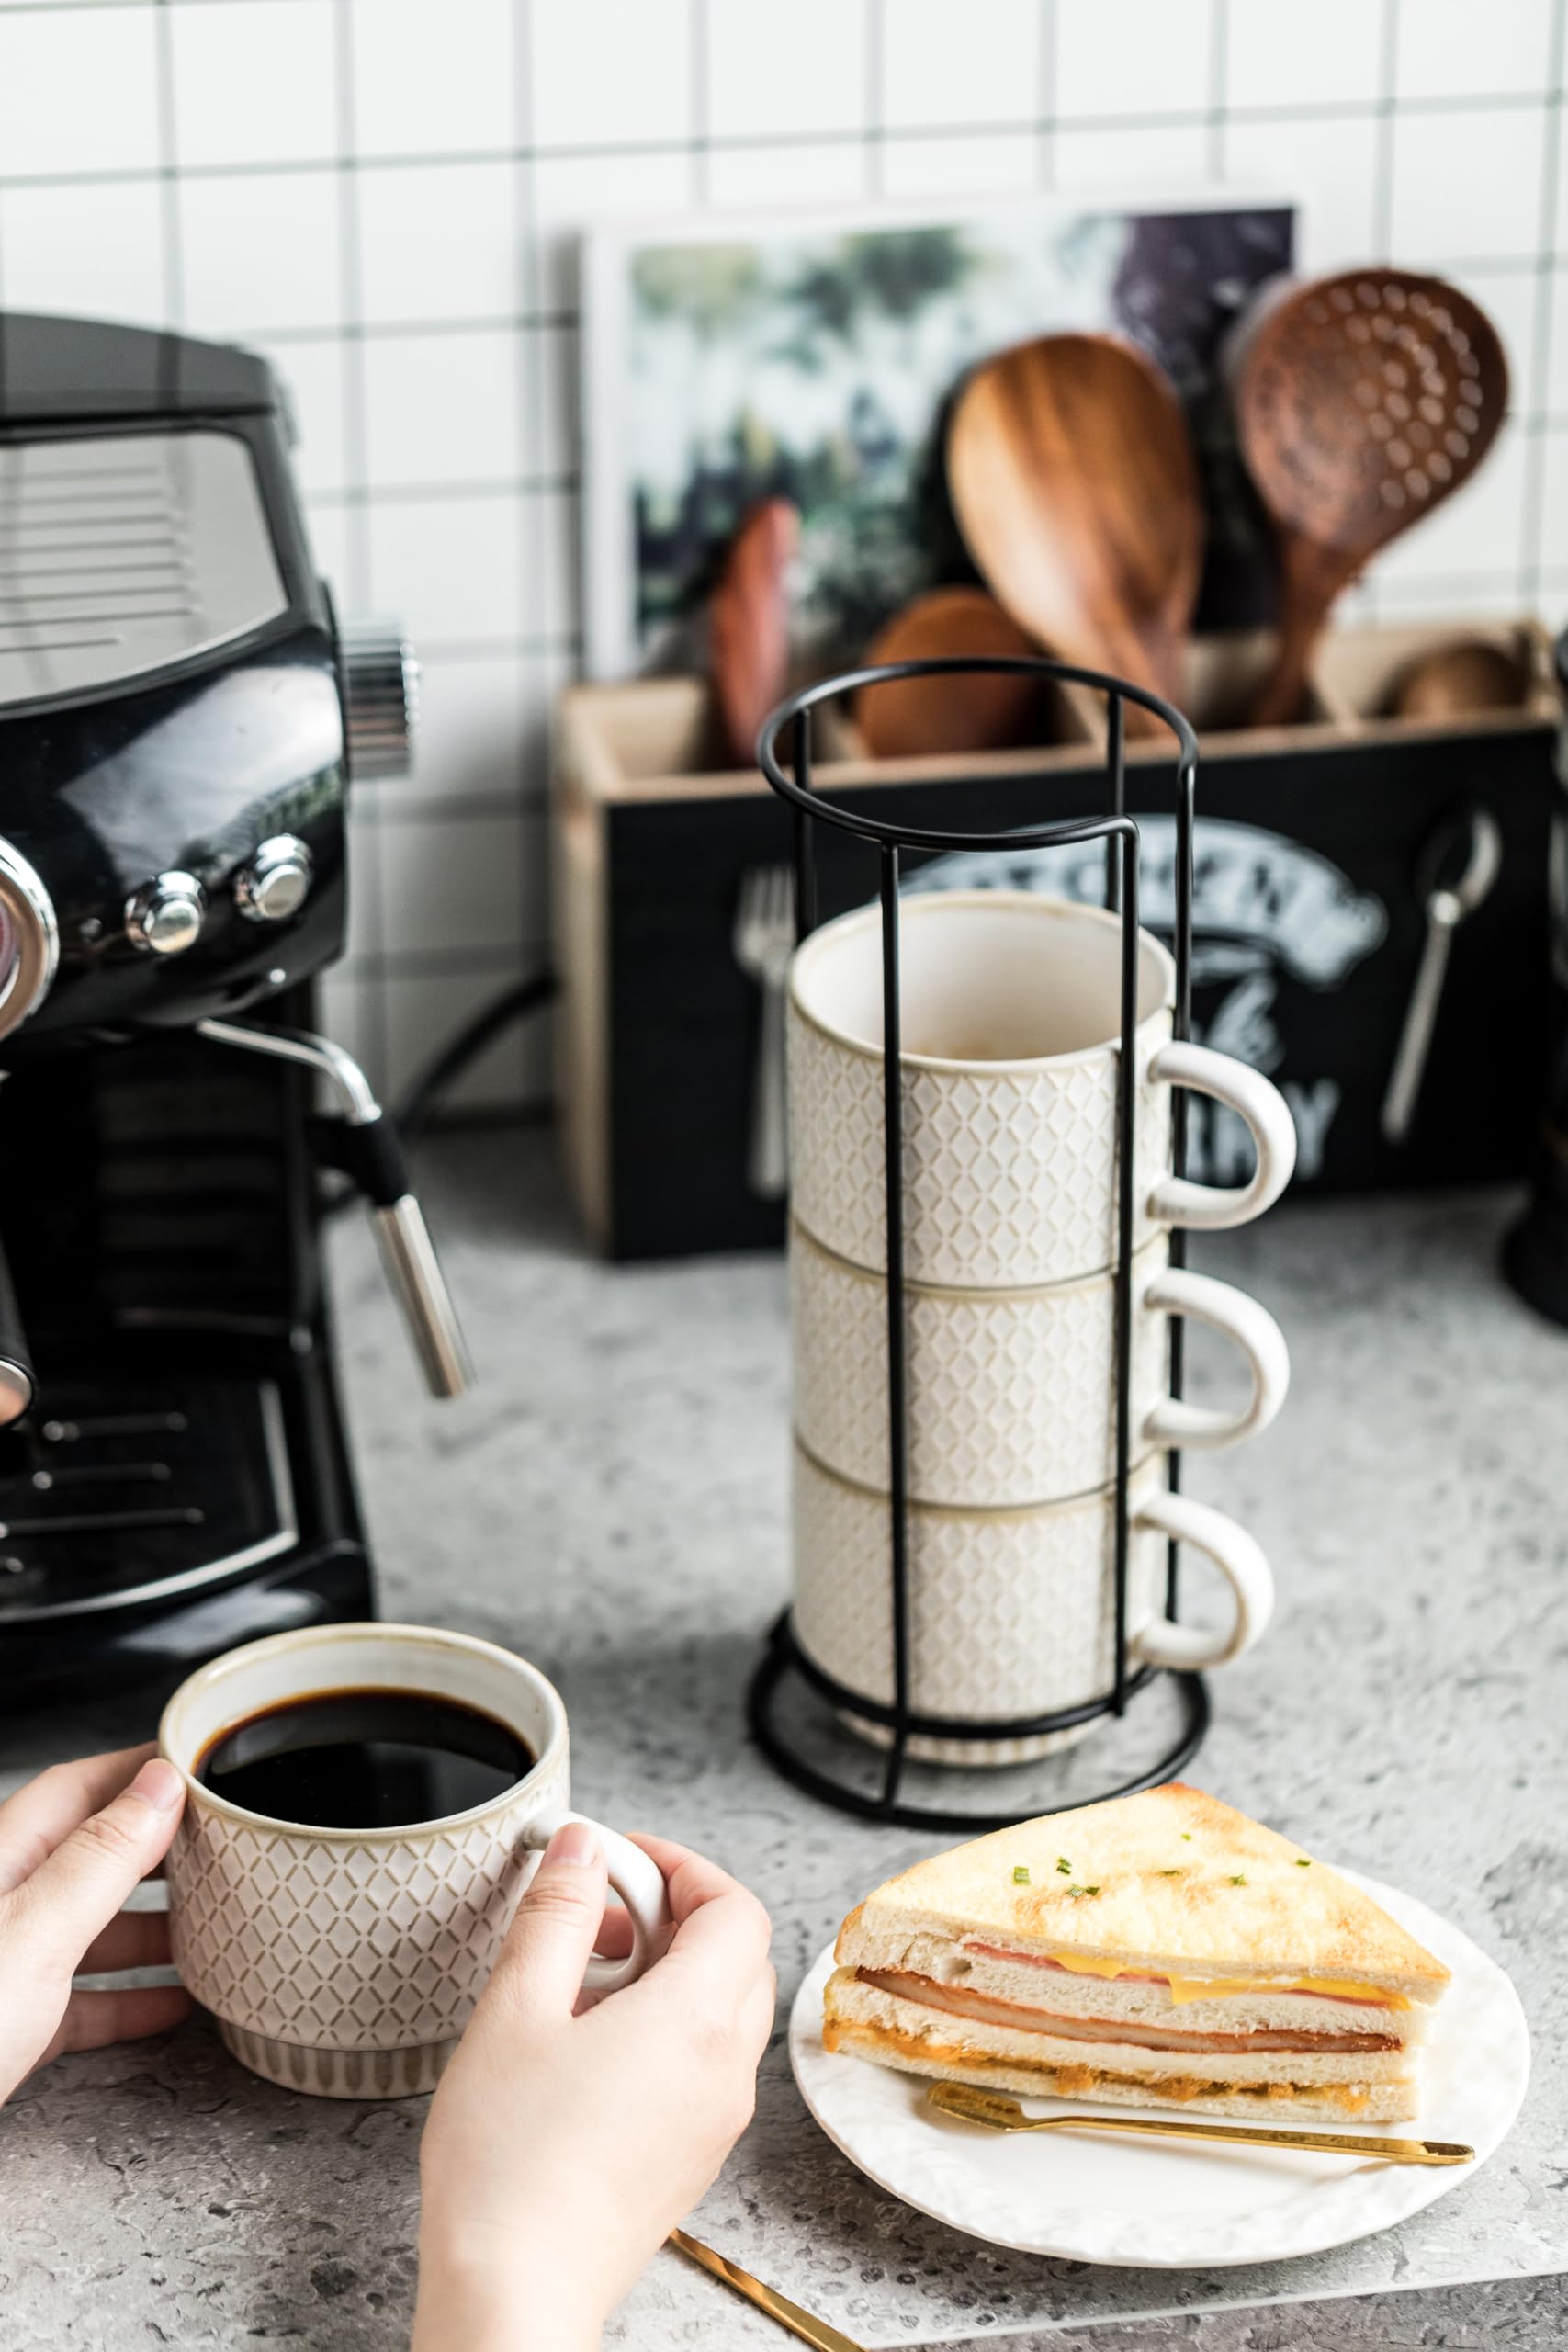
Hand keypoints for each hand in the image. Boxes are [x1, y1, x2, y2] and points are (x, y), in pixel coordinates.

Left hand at [0, 1745, 190, 2101]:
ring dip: (153, 1926)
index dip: (142, 1768)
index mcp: (0, 1863)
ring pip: (87, 1929)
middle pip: (88, 1855)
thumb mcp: (34, 1934)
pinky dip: (127, 1999)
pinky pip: (76, 2000)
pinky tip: (168, 2008)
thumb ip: (100, 1859)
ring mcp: (0, 1970)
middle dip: (159, 1848)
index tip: (203, 1761)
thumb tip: (158, 1784)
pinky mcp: (3, 2030)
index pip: (80, 1787)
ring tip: (214, 1924)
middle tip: (225, 1844)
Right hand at [414, 1824, 773, 2351]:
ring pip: (722, 2011)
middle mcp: (724, 2070)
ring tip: (580, 1983)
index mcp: (693, 2021)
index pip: (736, 1907)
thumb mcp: (516, 2010)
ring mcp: (715, 2120)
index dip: (682, 1867)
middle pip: (738, 1954)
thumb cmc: (509, 2167)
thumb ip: (556, 1914)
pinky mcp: (692, 2157)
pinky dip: (666, 2028)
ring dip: (668, 1972)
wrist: (517, 2291)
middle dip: (674, 1915)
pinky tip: (588, 2047)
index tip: (623, 1860)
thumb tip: (582, 1848)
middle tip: (598, 1917)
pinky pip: (704, 2064)